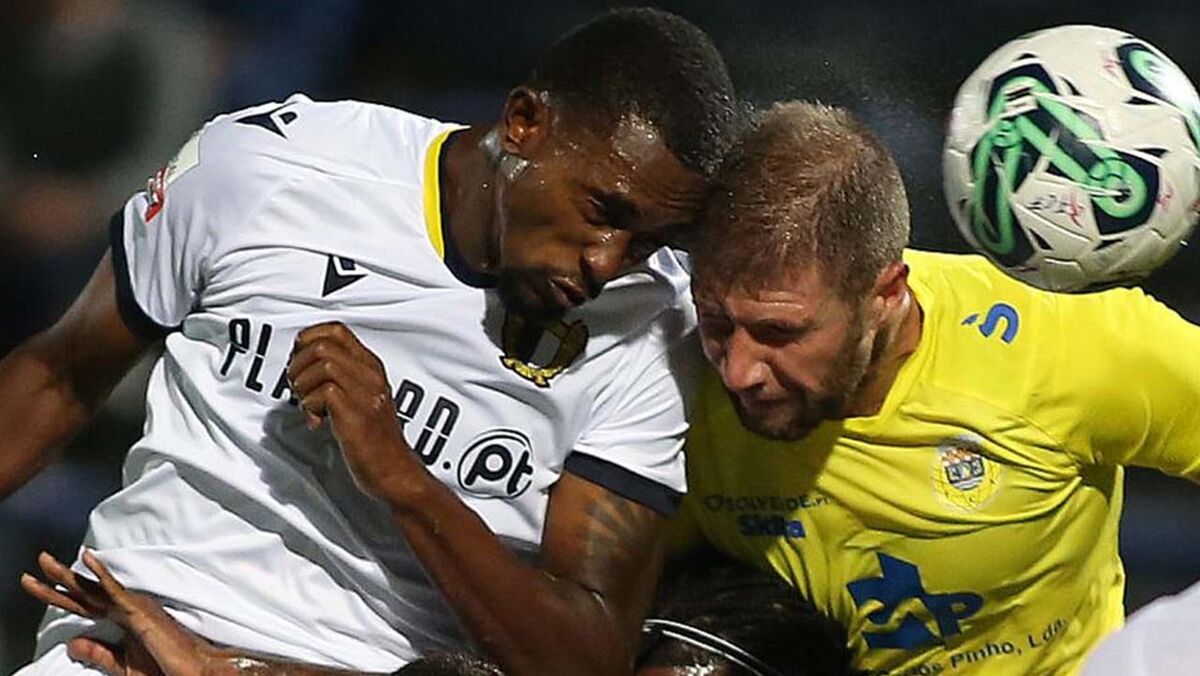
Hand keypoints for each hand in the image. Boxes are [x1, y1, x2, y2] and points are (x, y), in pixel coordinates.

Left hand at [21, 550, 214, 675]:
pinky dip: (100, 574)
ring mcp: (133, 607)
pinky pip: (114, 590)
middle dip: (59, 578)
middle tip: (40, 559)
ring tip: (46, 561)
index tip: (39, 585)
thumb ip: (99, 653)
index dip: (61, 594)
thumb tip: (72, 642)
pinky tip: (87, 560)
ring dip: (69, 575)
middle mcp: (127, 607)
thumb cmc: (167, 667)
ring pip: (94, 588)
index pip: (85, 604)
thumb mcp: (123, 665)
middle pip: (85, 591)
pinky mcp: (139, 611)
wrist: (194, 668)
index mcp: (123, 618)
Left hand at [288, 322, 412, 499]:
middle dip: (298, 364)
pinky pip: (323, 392)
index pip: (336, 330)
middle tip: (298, 386)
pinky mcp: (357, 414)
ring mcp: (366, 394)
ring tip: (307, 404)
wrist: (394, 472)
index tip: (298, 359)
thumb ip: (341, 379)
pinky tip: (316, 421)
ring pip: (322, 364)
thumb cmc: (375, 442)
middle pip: (323, 344)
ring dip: (302, 385)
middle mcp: (370, 376)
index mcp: (371, 368)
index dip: (308, 339)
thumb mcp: (362, 399)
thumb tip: (306, 367)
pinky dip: (310, 406)